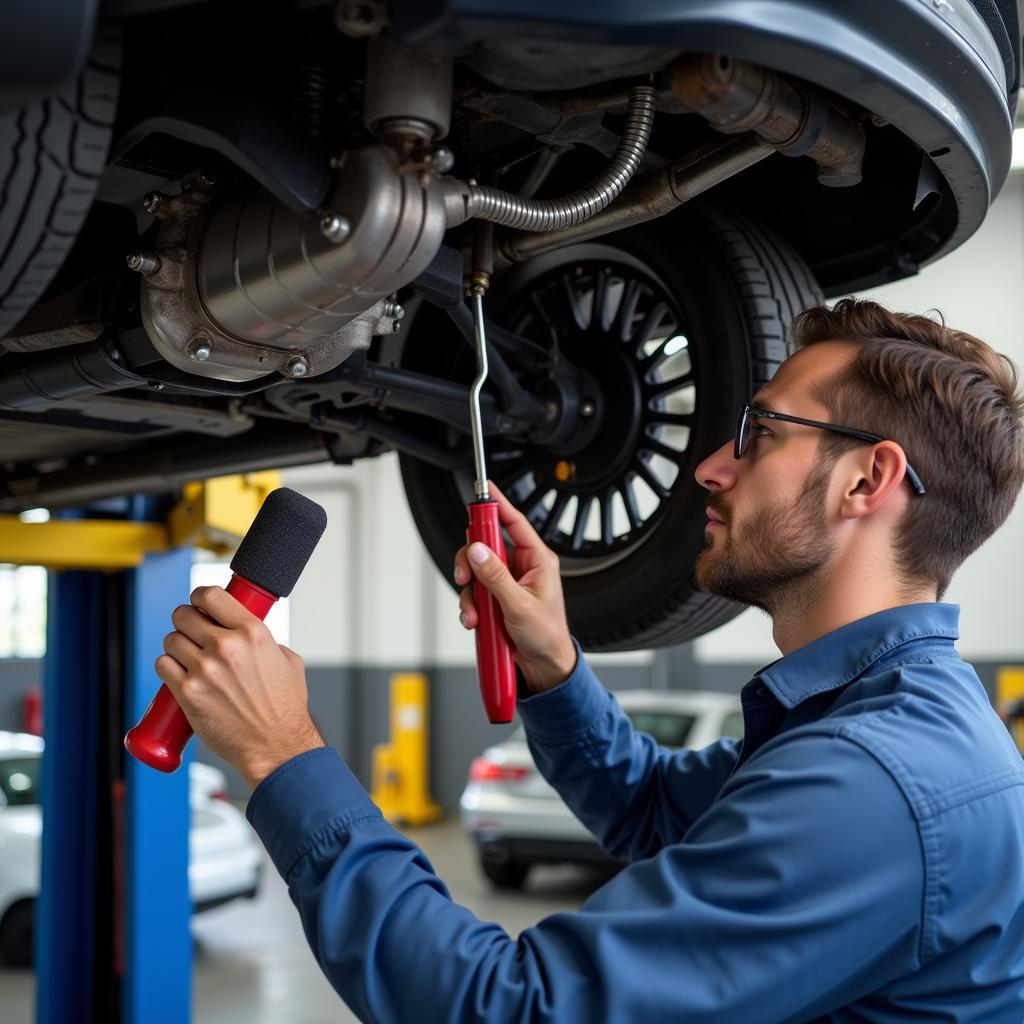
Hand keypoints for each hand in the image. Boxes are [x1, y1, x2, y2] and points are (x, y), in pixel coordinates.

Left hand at [155, 585, 323, 788]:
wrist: (275, 745)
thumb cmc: (284, 708)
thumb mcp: (287, 660)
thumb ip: (265, 641)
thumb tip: (246, 633)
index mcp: (252, 632)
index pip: (211, 595)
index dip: (199, 596)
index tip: (199, 603)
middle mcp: (226, 647)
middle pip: (184, 615)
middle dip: (185, 620)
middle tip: (190, 630)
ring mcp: (204, 670)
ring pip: (171, 640)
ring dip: (176, 645)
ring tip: (186, 655)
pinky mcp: (188, 693)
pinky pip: (163, 666)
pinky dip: (167, 667)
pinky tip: (178, 672)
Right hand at [455, 481, 576, 692]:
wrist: (544, 667)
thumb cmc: (546, 636)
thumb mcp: (520, 605)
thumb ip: (496, 577)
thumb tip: (478, 551)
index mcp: (536, 560)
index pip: (514, 523)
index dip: (498, 505)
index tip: (483, 489)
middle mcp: (520, 568)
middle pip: (485, 547)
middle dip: (470, 561)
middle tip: (464, 574)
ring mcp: (506, 584)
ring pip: (474, 572)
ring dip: (469, 593)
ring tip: (474, 614)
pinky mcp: (495, 601)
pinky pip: (473, 593)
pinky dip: (469, 607)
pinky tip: (475, 622)